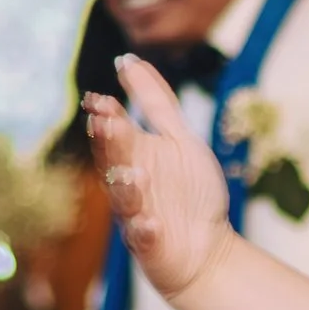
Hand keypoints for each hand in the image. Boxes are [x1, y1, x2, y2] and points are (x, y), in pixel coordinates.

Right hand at [84, 54, 235, 300]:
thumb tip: (128, 60)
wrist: (207, 249)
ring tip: (135, 173)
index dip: (108, 117)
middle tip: (107, 124)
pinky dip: (146, 231)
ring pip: (124, 200)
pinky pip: (143, 237)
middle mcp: (129, 184)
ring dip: (127, 187)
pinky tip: (152, 224)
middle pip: (113, 162)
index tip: (101, 99)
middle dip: (110, 145)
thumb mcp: (179, 139)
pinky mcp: (149, 246)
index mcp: (134, 156)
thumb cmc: (190, 192)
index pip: (115, 132)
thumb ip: (155, 102)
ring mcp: (137, 216)